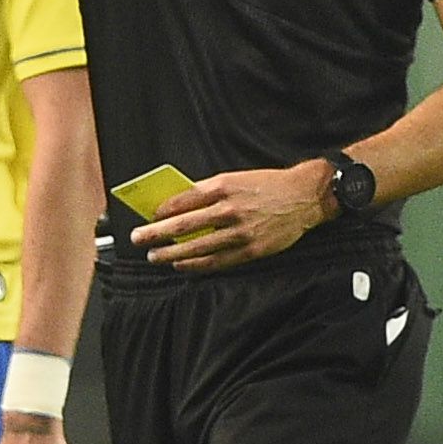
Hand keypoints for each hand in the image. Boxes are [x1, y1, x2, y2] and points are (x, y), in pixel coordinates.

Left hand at [132, 162, 334, 270]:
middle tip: (138, 239)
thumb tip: (180, 205)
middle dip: (157, 234)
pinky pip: (218, 261)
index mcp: (224, 186)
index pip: (184, 200)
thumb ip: (211, 191)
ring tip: (155, 256)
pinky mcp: (251, 250)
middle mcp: (230, 209)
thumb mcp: (238, 178)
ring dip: (172, 253)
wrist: (305, 196)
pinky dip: (197, 264)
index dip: (163, 211)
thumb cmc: (269, 185)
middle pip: (184, 225)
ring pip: (198, 247)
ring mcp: (240, 232)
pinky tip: (182, 265)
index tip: (149, 217)